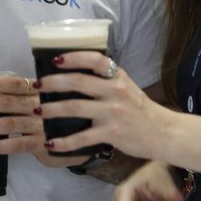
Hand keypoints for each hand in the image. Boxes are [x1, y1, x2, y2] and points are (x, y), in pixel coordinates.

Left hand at [0, 73, 86, 168]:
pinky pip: (18, 146)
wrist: (92, 137)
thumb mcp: (53, 97)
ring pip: (8, 124)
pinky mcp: (45, 145)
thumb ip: (31, 93)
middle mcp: (40, 105)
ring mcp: (42, 126)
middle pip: (6, 103)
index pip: (13, 84)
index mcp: (40, 90)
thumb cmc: (64, 114)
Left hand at [35, 51, 170, 159]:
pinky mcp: (112, 133)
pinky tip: (50, 143)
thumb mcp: (125, 86)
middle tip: (38, 85)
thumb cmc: (139, 109)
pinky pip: (81, 137)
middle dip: (53, 83)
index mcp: (117, 76)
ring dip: (51, 109)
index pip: (94, 59)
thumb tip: (72, 73)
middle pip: (77, 82)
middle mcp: (115, 91)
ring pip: (74, 108)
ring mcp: (113, 113)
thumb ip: (104, 79)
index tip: (55, 60)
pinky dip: (63, 142)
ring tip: (37, 111)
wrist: (163, 132)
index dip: (73, 57)